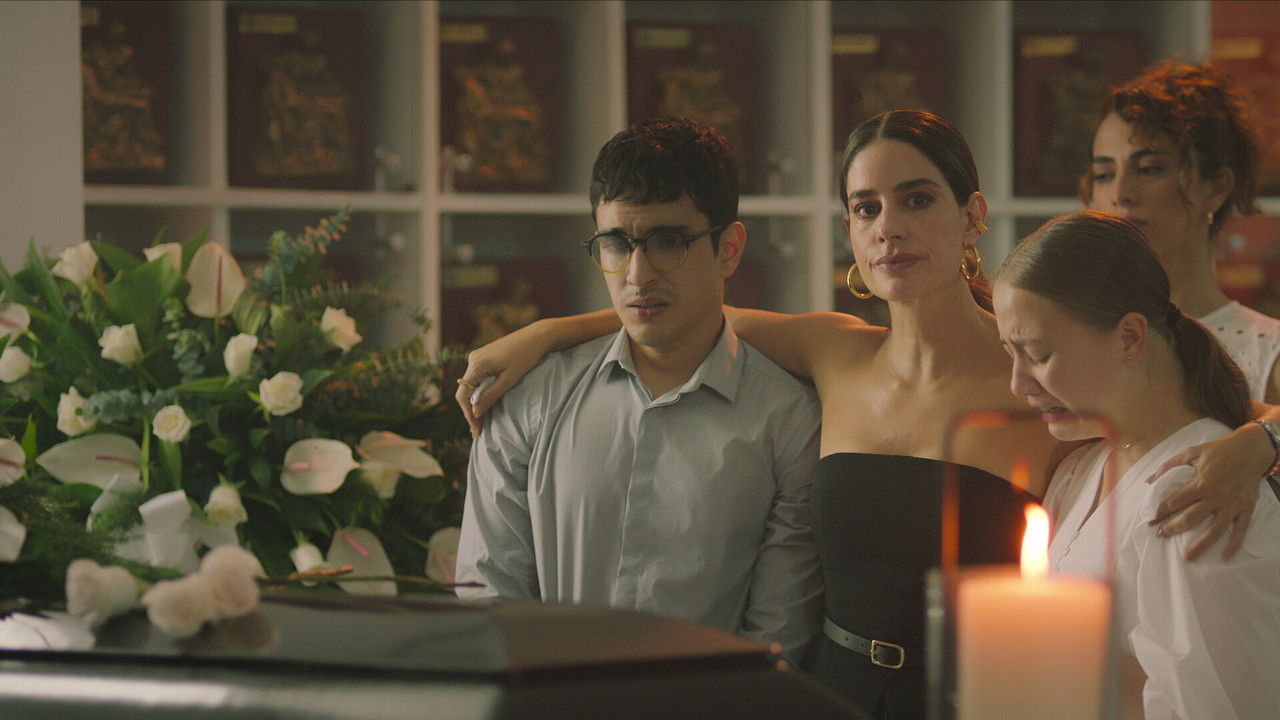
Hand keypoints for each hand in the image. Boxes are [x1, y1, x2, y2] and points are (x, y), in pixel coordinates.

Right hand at [453, 330, 544, 437]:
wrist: (536, 337)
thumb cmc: (526, 357)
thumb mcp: (509, 380)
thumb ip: (491, 396)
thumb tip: (475, 412)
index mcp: (477, 364)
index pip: (463, 395)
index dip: (468, 415)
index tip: (477, 430)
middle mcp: (473, 359)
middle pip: (464, 391)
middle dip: (471, 411)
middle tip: (478, 431)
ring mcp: (477, 357)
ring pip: (470, 385)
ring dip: (475, 403)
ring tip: (482, 421)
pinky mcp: (483, 357)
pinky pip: (477, 378)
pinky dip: (480, 392)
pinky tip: (485, 403)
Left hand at [1146, 428, 1267, 559]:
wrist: (1251, 450)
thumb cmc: (1219, 451)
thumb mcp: (1191, 452)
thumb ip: (1168, 466)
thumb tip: (1148, 481)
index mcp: (1202, 482)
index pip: (1176, 501)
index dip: (1161, 511)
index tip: (1150, 520)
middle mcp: (1217, 496)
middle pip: (1192, 518)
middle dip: (1174, 528)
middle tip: (1160, 535)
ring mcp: (1232, 504)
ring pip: (1215, 529)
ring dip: (1201, 545)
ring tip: (1187, 558)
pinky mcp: (1246, 508)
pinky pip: (1241, 530)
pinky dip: (1234, 544)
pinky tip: (1225, 556)